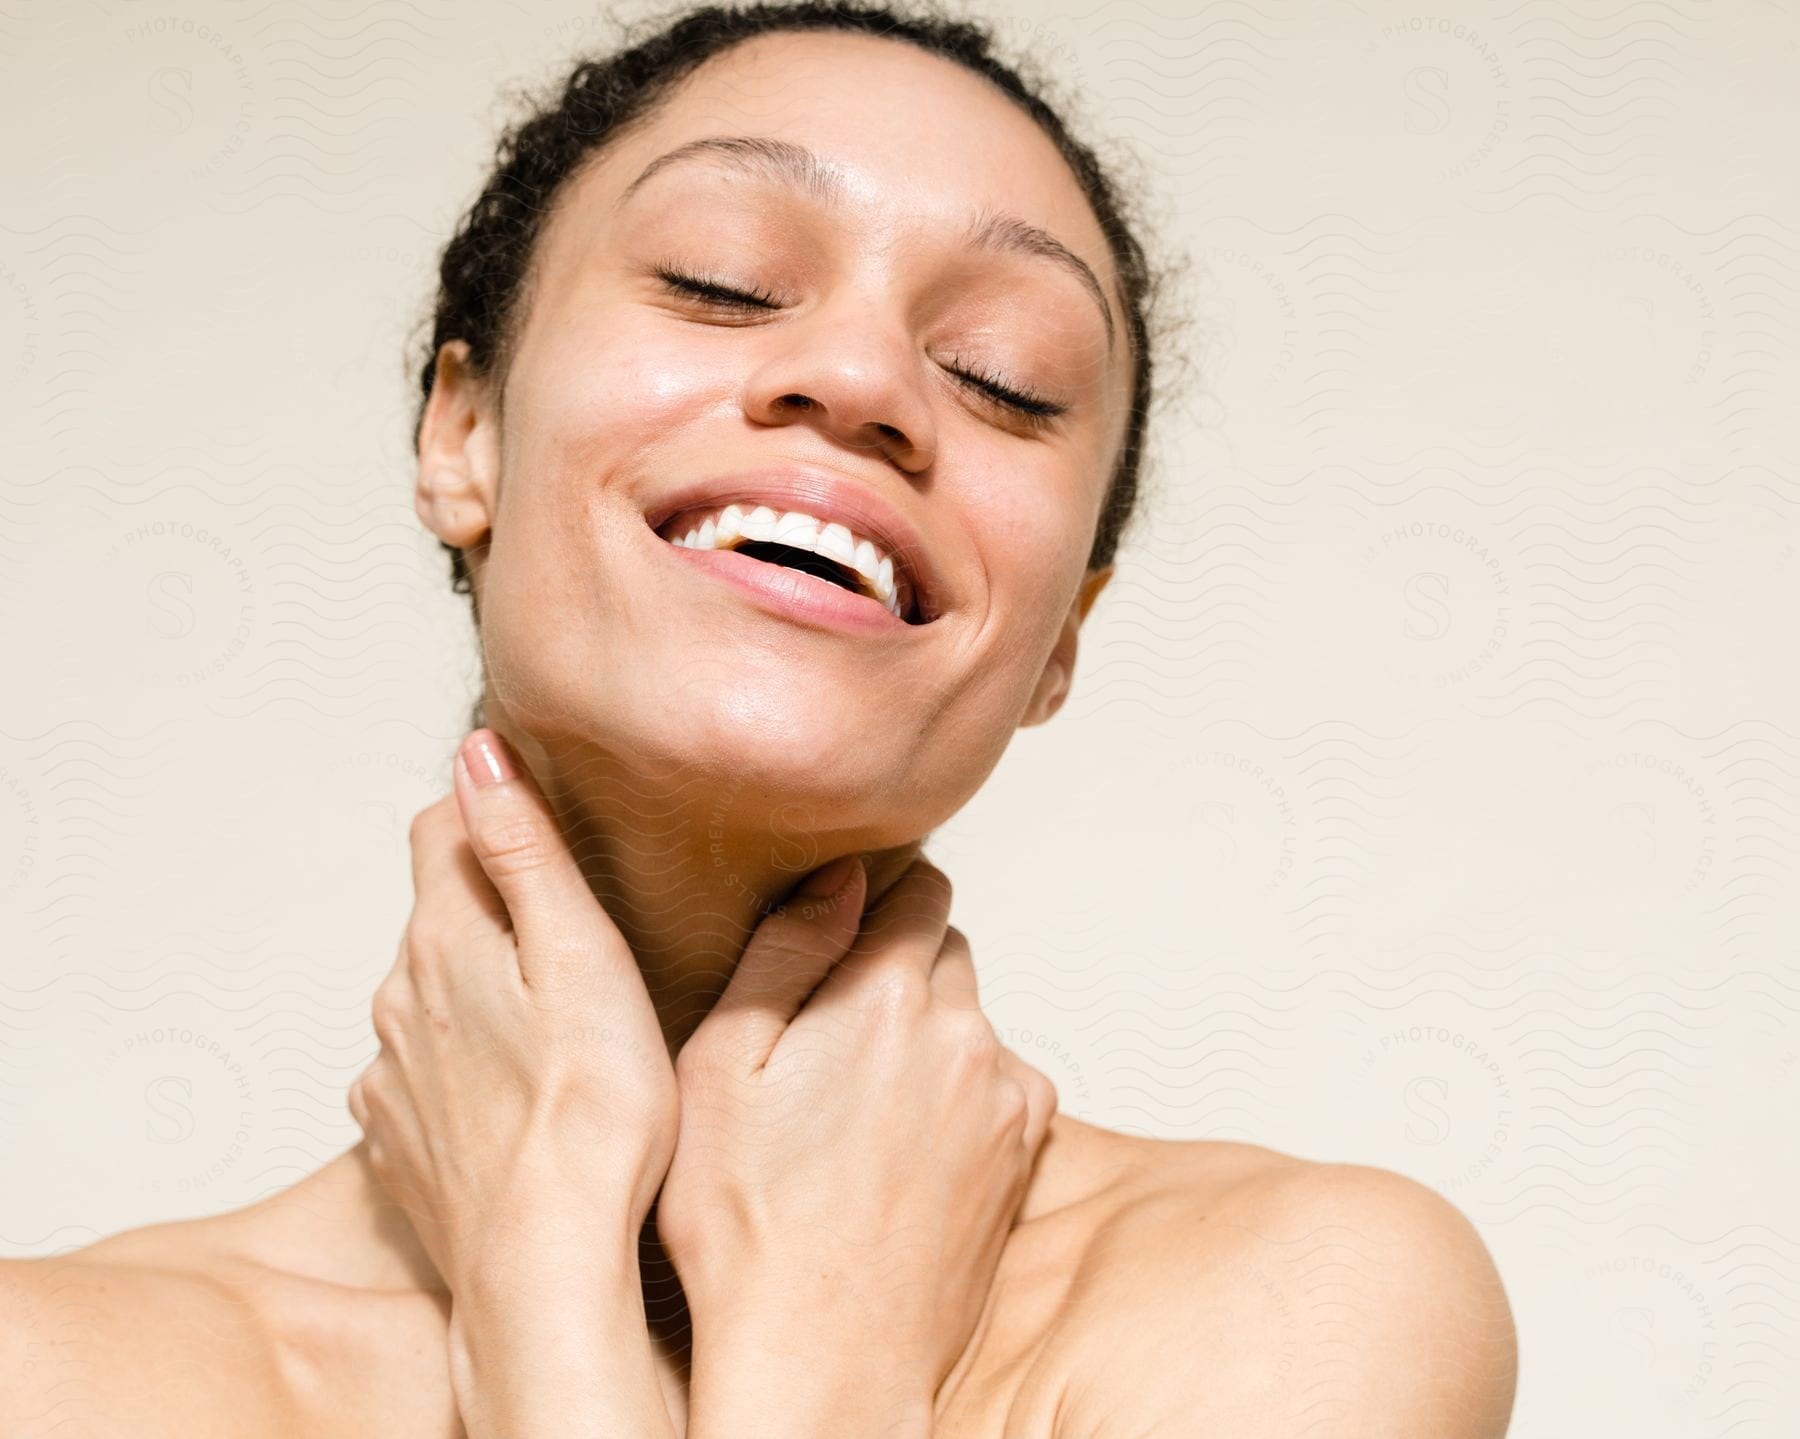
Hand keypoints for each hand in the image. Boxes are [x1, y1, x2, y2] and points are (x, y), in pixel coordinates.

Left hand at [347, 729, 678, 1303]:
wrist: (544, 1264)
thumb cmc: (591, 1112)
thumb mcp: (580, 954)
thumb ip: (525, 849)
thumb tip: (478, 752)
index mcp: (446, 939)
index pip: (441, 828)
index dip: (489, 810)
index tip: (538, 815)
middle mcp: (399, 998)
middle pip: (435, 913)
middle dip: (489, 903)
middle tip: (566, 922)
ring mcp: (391, 1075)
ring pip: (427, 995)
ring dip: (476, 989)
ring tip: (550, 1015)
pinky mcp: (398, 1141)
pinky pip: (421, 1073)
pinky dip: (460, 1064)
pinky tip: (512, 1090)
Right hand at [659, 853, 1057, 1415]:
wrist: (825, 1361)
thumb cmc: (751, 1230)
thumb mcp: (720, 1069)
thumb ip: (786, 952)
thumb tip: (842, 879)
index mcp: (888, 998)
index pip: (916, 890)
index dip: (873, 903)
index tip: (839, 936)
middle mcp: (965, 1036)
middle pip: (947, 951)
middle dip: (898, 970)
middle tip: (833, 1035)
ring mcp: (1004, 1099)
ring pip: (973, 1019)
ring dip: (931, 1034)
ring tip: (860, 1105)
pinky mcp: (1022, 1155)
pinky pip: (999, 1083)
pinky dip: (962, 1092)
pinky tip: (903, 1145)